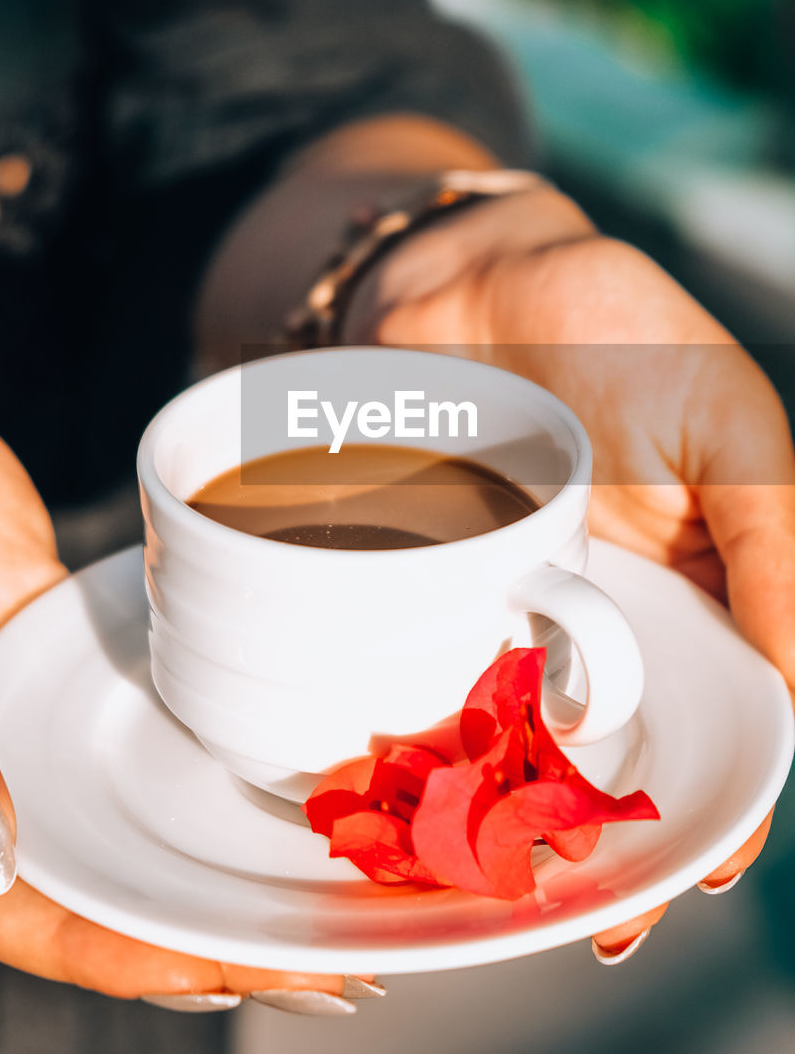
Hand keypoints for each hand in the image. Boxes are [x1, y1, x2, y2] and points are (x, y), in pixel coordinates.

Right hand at [0, 401, 375, 1011]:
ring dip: (228, 864)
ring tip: (336, 892)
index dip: (157, 959)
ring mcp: (50, 740)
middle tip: (344, 954)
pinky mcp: (90, 685)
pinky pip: (157, 745)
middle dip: (223, 932)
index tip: (272, 972)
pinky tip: (291, 782)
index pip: (44, 922)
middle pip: (116, 893)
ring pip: (144, 828)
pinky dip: (215, 774)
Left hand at [344, 177, 794, 958]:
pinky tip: (428, 783)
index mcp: (700, 588)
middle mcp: (607, 612)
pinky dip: (437, 728)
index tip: (696, 874)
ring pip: (527, 729)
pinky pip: (437, 670)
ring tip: (504, 870)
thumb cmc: (623, 334)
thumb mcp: (733, 428)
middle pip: (621, 745)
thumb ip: (778, 544)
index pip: (729, 716)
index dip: (723, 801)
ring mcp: (514, 604)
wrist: (472, 279)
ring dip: (521, 803)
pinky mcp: (433, 584)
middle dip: (610, 830)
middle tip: (585, 908)